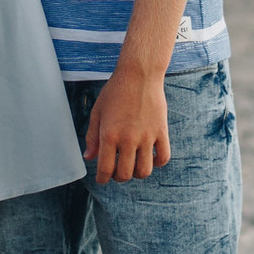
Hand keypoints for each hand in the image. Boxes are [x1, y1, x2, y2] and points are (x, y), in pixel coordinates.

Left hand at [84, 64, 171, 183]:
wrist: (139, 74)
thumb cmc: (115, 91)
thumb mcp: (97, 112)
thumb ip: (92, 137)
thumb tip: (89, 158)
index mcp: (110, 135)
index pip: (105, 169)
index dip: (102, 179)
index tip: (102, 179)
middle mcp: (128, 139)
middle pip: (125, 174)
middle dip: (119, 177)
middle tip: (117, 171)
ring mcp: (147, 136)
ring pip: (145, 171)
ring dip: (138, 173)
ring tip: (134, 165)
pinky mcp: (161, 132)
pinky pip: (163, 157)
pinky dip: (158, 162)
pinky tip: (151, 156)